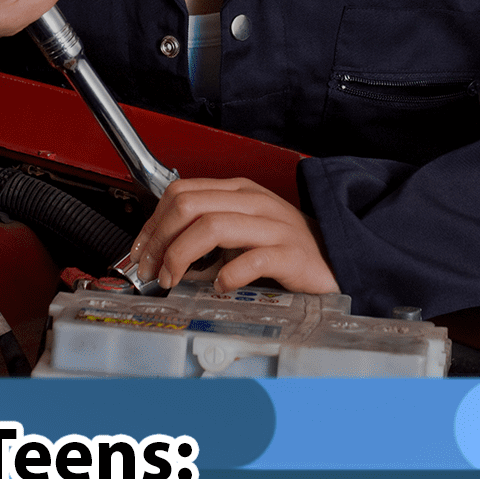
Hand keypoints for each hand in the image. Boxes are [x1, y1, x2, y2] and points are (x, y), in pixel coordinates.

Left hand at [131, 177, 339, 295]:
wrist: (338, 259)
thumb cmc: (287, 248)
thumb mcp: (243, 228)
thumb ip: (206, 231)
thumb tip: (161, 251)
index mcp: (238, 191)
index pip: (180, 192)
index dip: (152, 223)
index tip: (141, 252)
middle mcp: (254, 202)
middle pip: (189, 206)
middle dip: (159, 240)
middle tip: (152, 270)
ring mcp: (273, 226)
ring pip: (212, 226)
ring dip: (181, 256)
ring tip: (174, 279)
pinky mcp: (291, 255)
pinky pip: (251, 259)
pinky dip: (227, 275)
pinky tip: (221, 287)